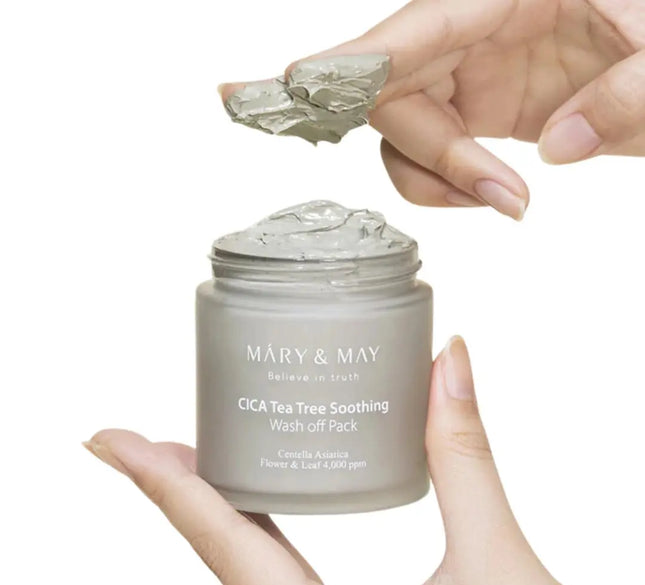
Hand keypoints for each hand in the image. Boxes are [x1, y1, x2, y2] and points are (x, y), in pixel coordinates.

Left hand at [85, 337, 610, 584]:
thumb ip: (467, 463)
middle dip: (175, 493)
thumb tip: (448, 364)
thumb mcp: (502, 572)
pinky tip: (266, 506)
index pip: (221, 546)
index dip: (159, 485)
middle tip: (141, 438)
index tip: (106, 440)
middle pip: (220, 557)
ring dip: (214, 512)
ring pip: (248, 571)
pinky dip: (258, 533)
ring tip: (193, 458)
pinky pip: (280, 581)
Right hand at [222, 0, 644, 218]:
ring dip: (437, 177)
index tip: (289, 86)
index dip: (345, 64)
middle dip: (432, 152)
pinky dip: (449, 184)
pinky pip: (430, 149)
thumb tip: (558, 148)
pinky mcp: (480, 106)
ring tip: (510, 202)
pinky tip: (496, 195)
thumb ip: (626, 94)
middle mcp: (473, 28)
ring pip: (401, 129)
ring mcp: (472, 70)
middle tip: (499, 194)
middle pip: (392, 91)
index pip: (409, 31)